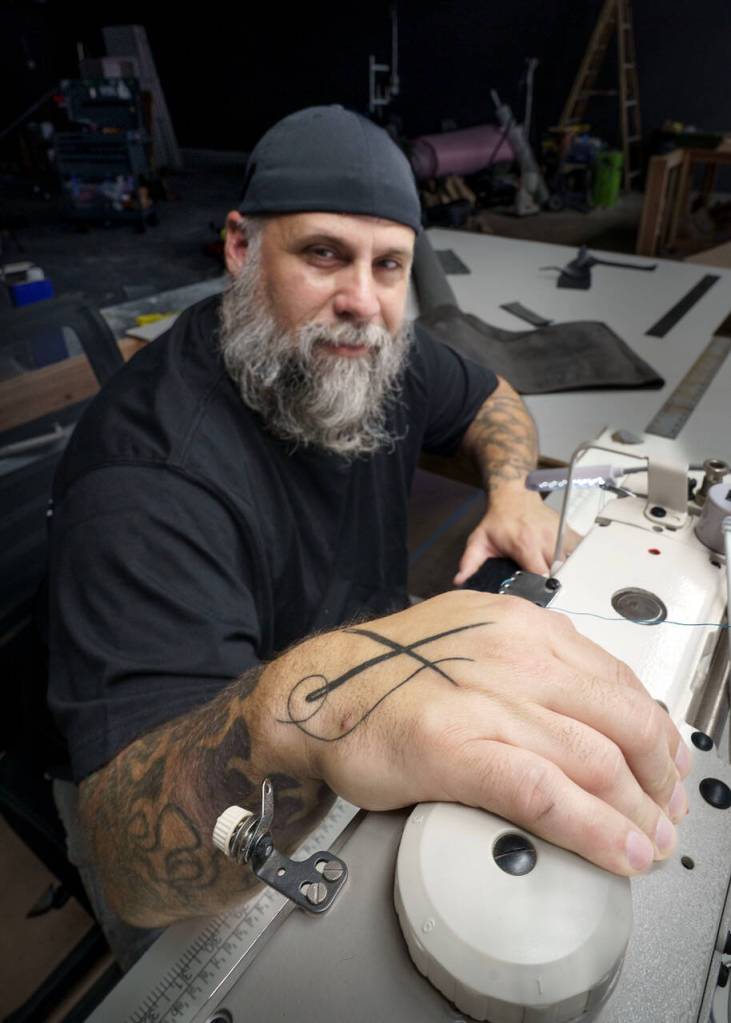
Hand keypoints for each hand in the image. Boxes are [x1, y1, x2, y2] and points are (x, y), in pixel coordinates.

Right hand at [257, 590, 689, 877]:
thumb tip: (587, 709)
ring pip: (597, 760)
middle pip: (624, 721)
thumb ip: (529, 663)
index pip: (619, 681)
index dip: (656, 734)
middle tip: (663, 813)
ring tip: (648, 844)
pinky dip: (594, 830)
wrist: (318, 692)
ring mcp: (487, 701)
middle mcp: (515, 656)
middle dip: (658, 779)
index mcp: (522, 627)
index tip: (663, 766)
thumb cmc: (389, 673)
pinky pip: (547, 793)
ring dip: (638, 814)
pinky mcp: (457, 749)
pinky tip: (614, 852)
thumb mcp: (472, 639)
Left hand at [454, 487, 580, 582]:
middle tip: (545, 591)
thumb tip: (460, 580)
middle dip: (553, 584)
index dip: (538, 589)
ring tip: (556, 580)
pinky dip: (575, 561)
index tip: (533, 595)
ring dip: (565, 573)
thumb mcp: (479, 540)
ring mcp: (560, 535)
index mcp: (525, 544)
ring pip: (571, 563)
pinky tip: (566, 567)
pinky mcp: (569, 531)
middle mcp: (546, 540)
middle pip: (558, 572)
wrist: (515, 495)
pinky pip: (578, 552)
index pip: (539, 575)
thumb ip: (470, 561)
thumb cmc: (498, 520)